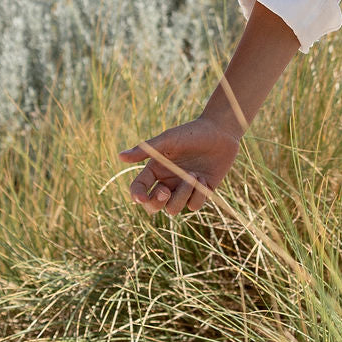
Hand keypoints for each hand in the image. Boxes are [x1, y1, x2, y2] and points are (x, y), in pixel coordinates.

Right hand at [118, 115, 241, 216]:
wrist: (221, 132)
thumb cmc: (192, 133)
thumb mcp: (168, 140)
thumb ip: (146, 150)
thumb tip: (120, 156)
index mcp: (156, 169)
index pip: (138, 189)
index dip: (136, 196)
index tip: (141, 197)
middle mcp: (168, 181)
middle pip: (153, 206)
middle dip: (156, 203)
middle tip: (165, 190)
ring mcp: (184, 189)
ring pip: (173, 209)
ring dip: (182, 195)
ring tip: (194, 175)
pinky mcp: (201, 193)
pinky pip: (193, 206)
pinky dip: (198, 195)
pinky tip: (204, 178)